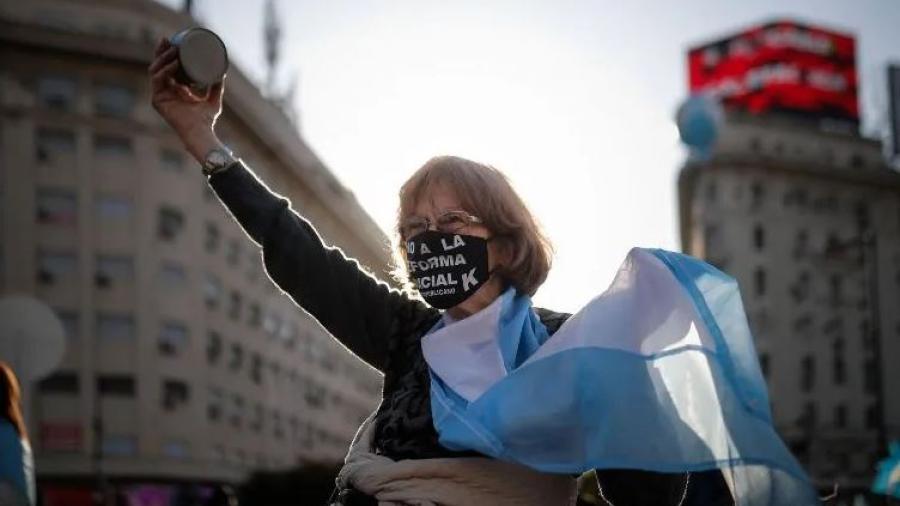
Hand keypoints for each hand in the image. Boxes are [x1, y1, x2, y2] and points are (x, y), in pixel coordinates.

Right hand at [149, 37, 225, 160]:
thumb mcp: (213, 99)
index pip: (166, 67)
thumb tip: (222, 72)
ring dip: (163, 58)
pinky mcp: (157, 101)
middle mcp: (165, 91)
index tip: (173, 41)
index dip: (166, 53)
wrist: (201, 132)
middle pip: (158, 66)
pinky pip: (158, 80)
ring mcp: (160, 95)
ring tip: (174, 50)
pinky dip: (166, 70)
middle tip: (168, 40)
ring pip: (155, 70)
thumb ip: (216, 87)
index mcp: (174, 89)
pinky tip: (175, 64)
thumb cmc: (207, 120)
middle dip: (161, 51)